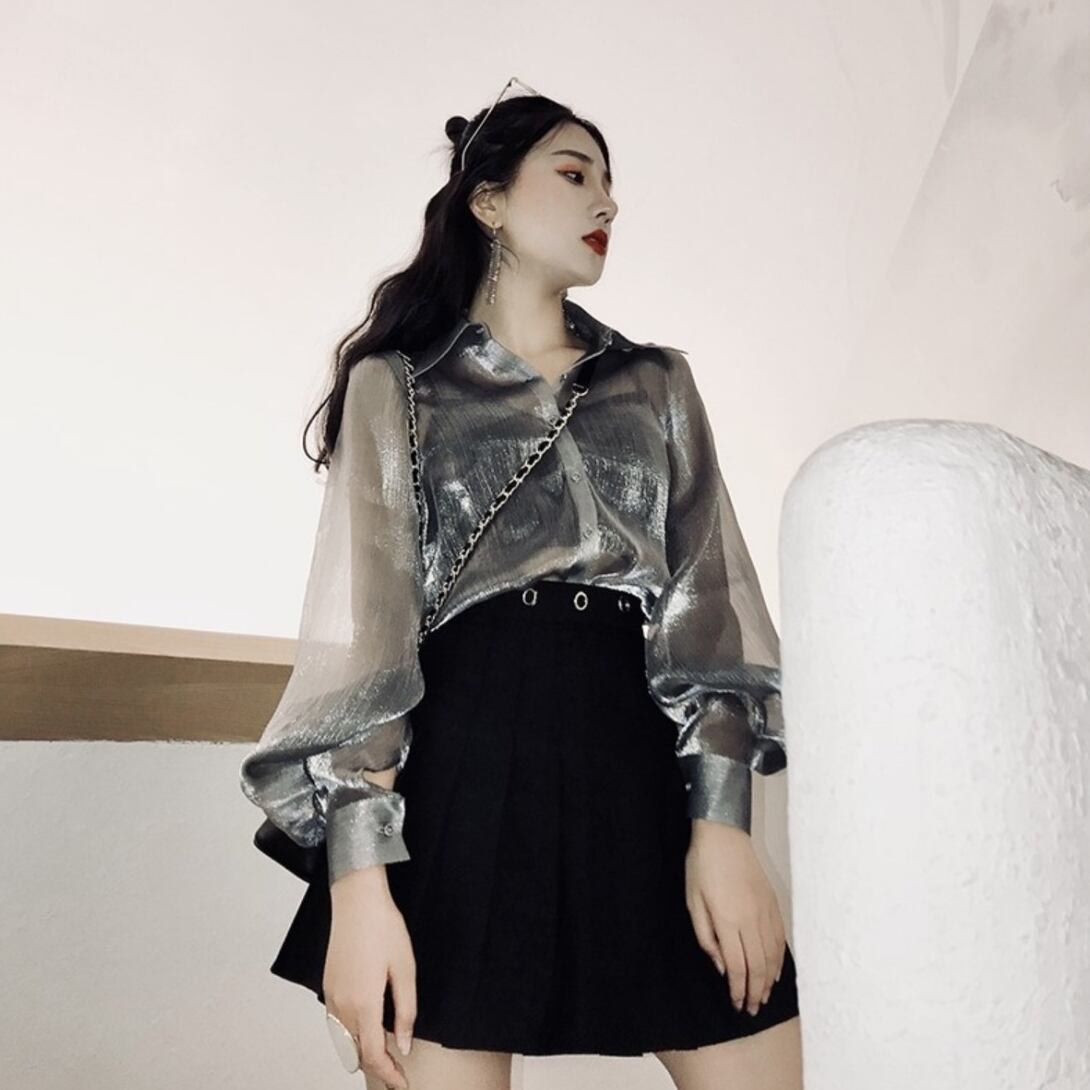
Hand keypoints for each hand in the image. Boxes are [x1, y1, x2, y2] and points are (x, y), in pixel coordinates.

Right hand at [324, 865, 415, 1088]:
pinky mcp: (328, 987)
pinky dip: (352, 1036)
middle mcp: (342, 1006)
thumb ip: (406, 1011)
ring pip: (345, 1040)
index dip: (389, 1074)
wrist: (356, 901)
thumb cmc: (384, 929)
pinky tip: (368, 1029)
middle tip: (399, 1074)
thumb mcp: (405, 969)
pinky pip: (337, 1024)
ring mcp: (331, 997)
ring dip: (363, 1053)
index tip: (402, 1084)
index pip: (374, 1055)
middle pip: (357, 1053)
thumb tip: (403, 1044)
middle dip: (378, 1067)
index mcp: (364, 1003)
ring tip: (387, 1056)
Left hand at [685, 820, 785, 1015]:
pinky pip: (780, 939)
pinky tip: (775, 972)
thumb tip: (720, 965)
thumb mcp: (693, 903)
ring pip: (772, 955)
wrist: (723, 836)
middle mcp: (751, 919)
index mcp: (728, 920)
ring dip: (768, 980)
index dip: (737, 989)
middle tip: (752, 1008)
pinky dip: (779, 960)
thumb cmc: (702, 867)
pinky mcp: (773, 904)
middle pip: (757, 966)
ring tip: (763, 996)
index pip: (737, 966)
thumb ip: (706, 938)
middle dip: (755, 991)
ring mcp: (765, 911)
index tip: (736, 1004)